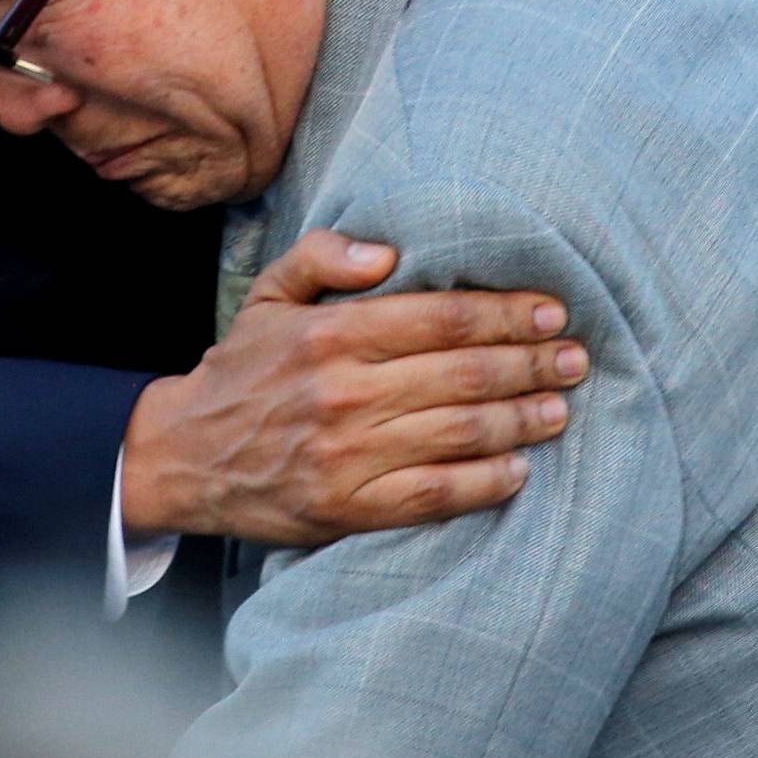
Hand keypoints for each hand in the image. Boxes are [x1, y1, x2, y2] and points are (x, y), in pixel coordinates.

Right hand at [121, 228, 587, 544]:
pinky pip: (433, 496)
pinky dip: (483, 483)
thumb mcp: (270, 293)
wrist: (182, 455)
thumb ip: (326, 255)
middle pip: (462, 373)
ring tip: (559, 407)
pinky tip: (518, 469)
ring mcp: (347, 454)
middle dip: (530, 363)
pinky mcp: (346, 508)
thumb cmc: (241, 369)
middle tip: (575, 358)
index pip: (441, 316)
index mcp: (332, 332)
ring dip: (520, 420)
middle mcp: (344, 391)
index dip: (505, 312)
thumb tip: (390, 249)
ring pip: (457, 433)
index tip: (552, 311)